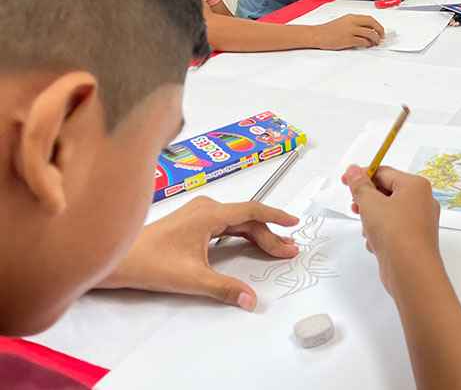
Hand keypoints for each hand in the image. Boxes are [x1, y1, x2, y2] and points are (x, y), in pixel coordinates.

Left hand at [99, 197, 299, 310]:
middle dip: (270, 234)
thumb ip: (225, 288)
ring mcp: (198, 213)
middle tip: (288, 251)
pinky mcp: (192, 222)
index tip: (294, 222)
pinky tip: (249, 244)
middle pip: (247, 219)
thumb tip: (251, 299)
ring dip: (257, 234)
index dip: (276, 216)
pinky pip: (226, 224)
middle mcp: (206, 208)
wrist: (119, 260)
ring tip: (275, 249)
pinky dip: (242, 234)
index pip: (252, 211)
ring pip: (237, 221)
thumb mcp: (192, 279)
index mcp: (209, 214)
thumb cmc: (150, 262)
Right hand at [315, 14, 385, 49]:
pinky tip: (367, 45)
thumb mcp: (343, 22)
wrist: (318, 35)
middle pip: (372, 24)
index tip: (380, 30)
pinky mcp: (348, 40)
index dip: (377, 25)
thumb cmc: (329, 30)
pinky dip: (367, 44)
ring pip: (370, 34)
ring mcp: (351, 31)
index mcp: (351, 17)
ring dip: (375, 39)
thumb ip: (355, 24)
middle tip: (381, 36)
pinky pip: (363, 41)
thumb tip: (367, 29)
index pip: (369, 18)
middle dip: (380, 31)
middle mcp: (352, 22)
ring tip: (375, 43)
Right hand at [342, 165, 441, 297]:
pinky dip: (381, 234)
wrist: (412, 272)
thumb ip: (359, 185)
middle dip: (367, 201)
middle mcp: (422, 201)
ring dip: (372, 219)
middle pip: (387, 192)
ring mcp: (420, 222)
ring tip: (367, 230)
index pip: (384, 172)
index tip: (344, 182)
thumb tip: (353, 170)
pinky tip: (376, 244)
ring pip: (388, 212)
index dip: (362, 176)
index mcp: (416, 186)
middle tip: (355, 208)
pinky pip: (393, 228)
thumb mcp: (370, 203)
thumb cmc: (393, 232)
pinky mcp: (414, 239)